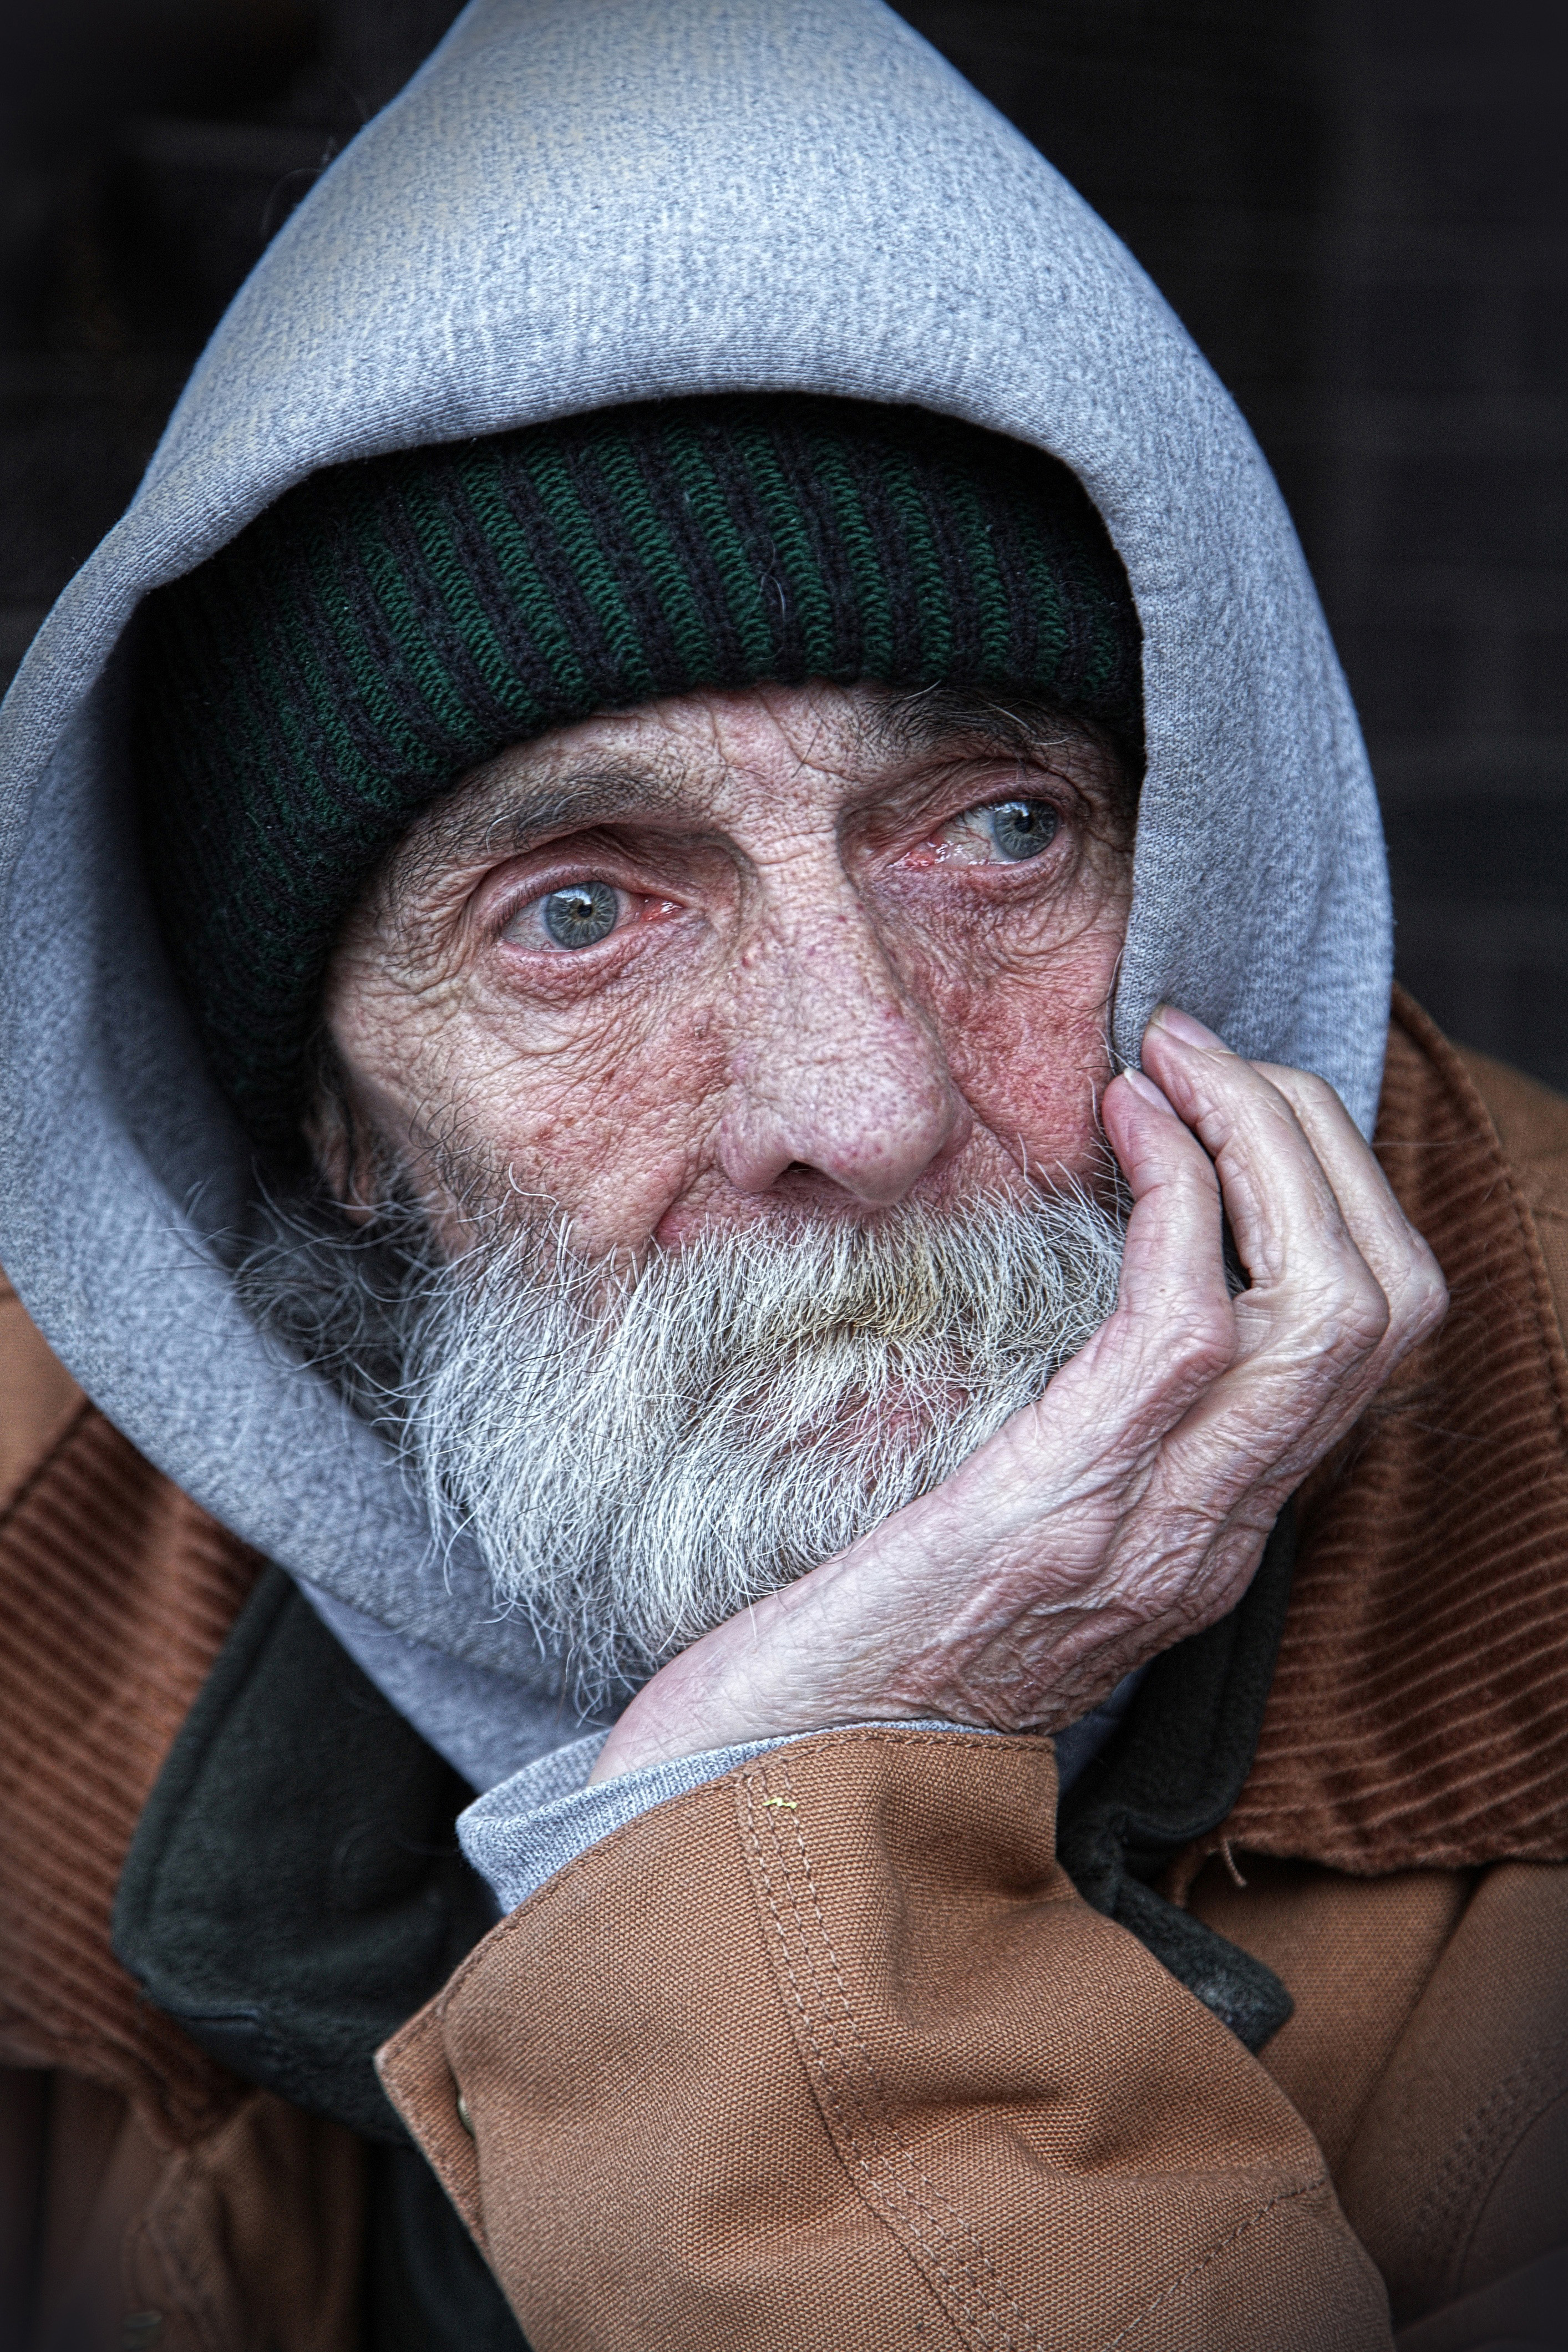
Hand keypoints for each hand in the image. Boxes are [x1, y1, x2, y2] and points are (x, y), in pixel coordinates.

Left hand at [588, 1005, 1447, 1781]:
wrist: (759, 1798)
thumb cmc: (855, 1651)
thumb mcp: (1002, 1531)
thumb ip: (1070, 1440)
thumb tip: (1074, 1305)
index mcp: (1205, 1528)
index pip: (1362, 1343)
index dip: (1329, 1192)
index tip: (1221, 1099)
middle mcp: (1214, 1529)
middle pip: (1384, 1304)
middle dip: (1321, 1143)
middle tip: (1209, 1053)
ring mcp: (1154, 1526)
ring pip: (1327, 1304)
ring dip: (1268, 1142)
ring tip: (1177, 1059)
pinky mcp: (1058, 1507)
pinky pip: (1187, 1325)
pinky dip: (1179, 1194)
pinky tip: (1119, 1123)